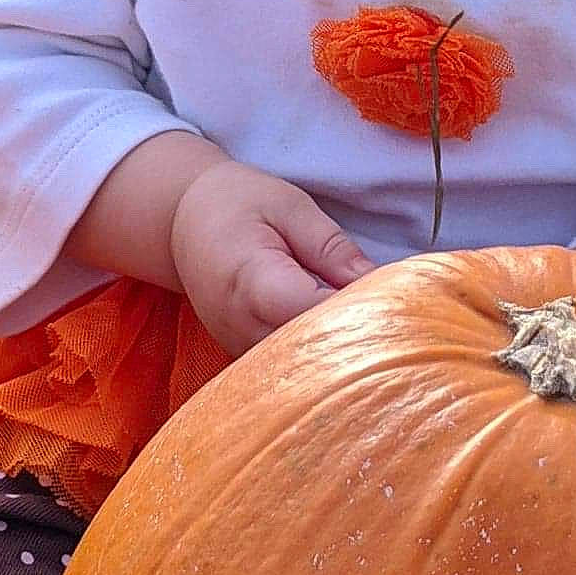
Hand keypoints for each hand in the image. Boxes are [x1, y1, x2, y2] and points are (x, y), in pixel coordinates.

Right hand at [170, 156, 377, 356]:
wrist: (183, 222)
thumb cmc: (237, 204)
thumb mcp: (290, 206)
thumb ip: (332, 247)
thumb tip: (378, 282)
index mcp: (251, 280)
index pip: (312, 313)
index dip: (355, 312)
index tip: (391, 300)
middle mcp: (239, 325)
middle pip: (308, 351)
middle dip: (353, 338)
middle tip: (391, 318)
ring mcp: (237, 347)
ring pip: (299, 369)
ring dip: (336, 353)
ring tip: (367, 326)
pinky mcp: (241, 358)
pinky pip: (286, 370)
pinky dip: (315, 359)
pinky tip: (340, 338)